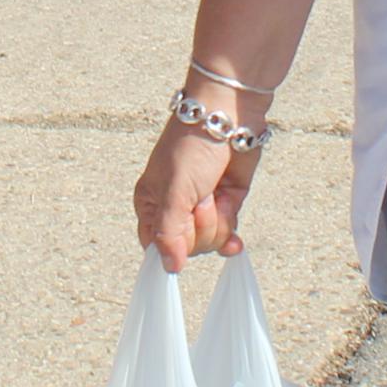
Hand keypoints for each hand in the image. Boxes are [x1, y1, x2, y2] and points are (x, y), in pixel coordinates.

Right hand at [134, 114, 259, 269]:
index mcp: (151, 204)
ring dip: (218, 219)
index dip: (173, 246)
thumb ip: (169, 234)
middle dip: (200, 225)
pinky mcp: (226, 204)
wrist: (227, 118)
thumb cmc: (192, 146)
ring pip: (210, 242)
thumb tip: (170, 268)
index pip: (156, 246)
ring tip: (215, 192)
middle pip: (187, 247)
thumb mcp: (174, 191)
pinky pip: (227, 234)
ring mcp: (201, 208)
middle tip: (201, 196)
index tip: (182, 229)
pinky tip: (235, 239)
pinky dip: (231, 232)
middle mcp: (175, 209)